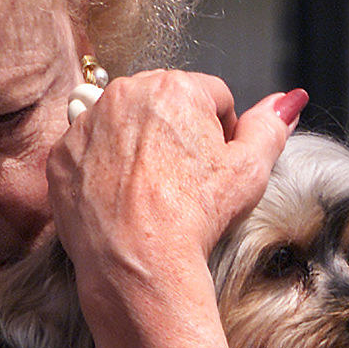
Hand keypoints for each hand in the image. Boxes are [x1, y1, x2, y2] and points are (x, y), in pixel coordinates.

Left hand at [46, 71, 305, 347]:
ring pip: (123, 126)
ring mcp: (86, 123)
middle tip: (184, 181)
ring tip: (153, 191)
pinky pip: (88, 152)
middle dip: (177, 134)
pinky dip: (102, 170)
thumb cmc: (195, 215)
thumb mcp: (249, 170)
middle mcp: (124, 93)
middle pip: (163, 105)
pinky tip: (120, 198)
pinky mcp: (61, 155)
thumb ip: (270, 125)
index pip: (211, 97)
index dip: (221, 132)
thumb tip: (288, 99)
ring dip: (138, 148)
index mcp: (174, 86)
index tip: (214, 166)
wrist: (138, 261)